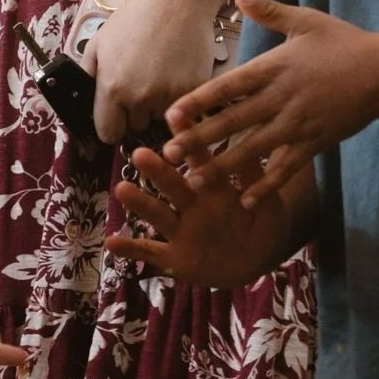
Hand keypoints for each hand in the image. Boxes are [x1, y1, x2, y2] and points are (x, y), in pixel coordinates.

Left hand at [84, 0, 225, 145]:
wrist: (177, 0)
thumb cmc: (136, 17)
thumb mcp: (99, 43)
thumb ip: (88, 75)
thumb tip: (85, 99)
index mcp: (112, 88)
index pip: (108, 133)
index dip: (111, 125)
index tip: (117, 117)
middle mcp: (140, 98)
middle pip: (135, 128)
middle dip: (135, 115)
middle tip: (141, 88)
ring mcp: (169, 96)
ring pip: (160, 120)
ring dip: (158, 108)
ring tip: (160, 77)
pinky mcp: (194, 91)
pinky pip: (184, 109)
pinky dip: (180, 99)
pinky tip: (175, 74)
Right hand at [105, 147, 307, 286]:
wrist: (256, 263)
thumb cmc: (261, 225)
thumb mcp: (268, 204)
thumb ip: (257, 180)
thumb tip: (251, 146)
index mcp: (214, 187)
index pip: (199, 159)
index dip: (188, 138)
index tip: (175, 115)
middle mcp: (192, 205)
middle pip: (173, 185)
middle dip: (157, 171)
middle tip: (139, 154)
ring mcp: (181, 231)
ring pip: (158, 215)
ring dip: (140, 203)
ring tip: (121, 190)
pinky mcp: (174, 258)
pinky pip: (150, 253)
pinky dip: (131, 249)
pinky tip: (110, 242)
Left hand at [164, 0, 378, 201]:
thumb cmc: (344, 43)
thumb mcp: (306, 20)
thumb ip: (269, 11)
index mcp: (274, 68)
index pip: (228, 87)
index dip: (199, 101)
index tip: (172, 113)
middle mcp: (281, 99)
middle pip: (233, 122)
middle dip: (199, 138)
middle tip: (169, 153)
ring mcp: (298, 124)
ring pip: (254, 150)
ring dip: (223, 166)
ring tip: (196, 180)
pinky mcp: (315, 143)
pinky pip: (286, 168)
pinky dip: (266, 184)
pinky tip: (245, 200)